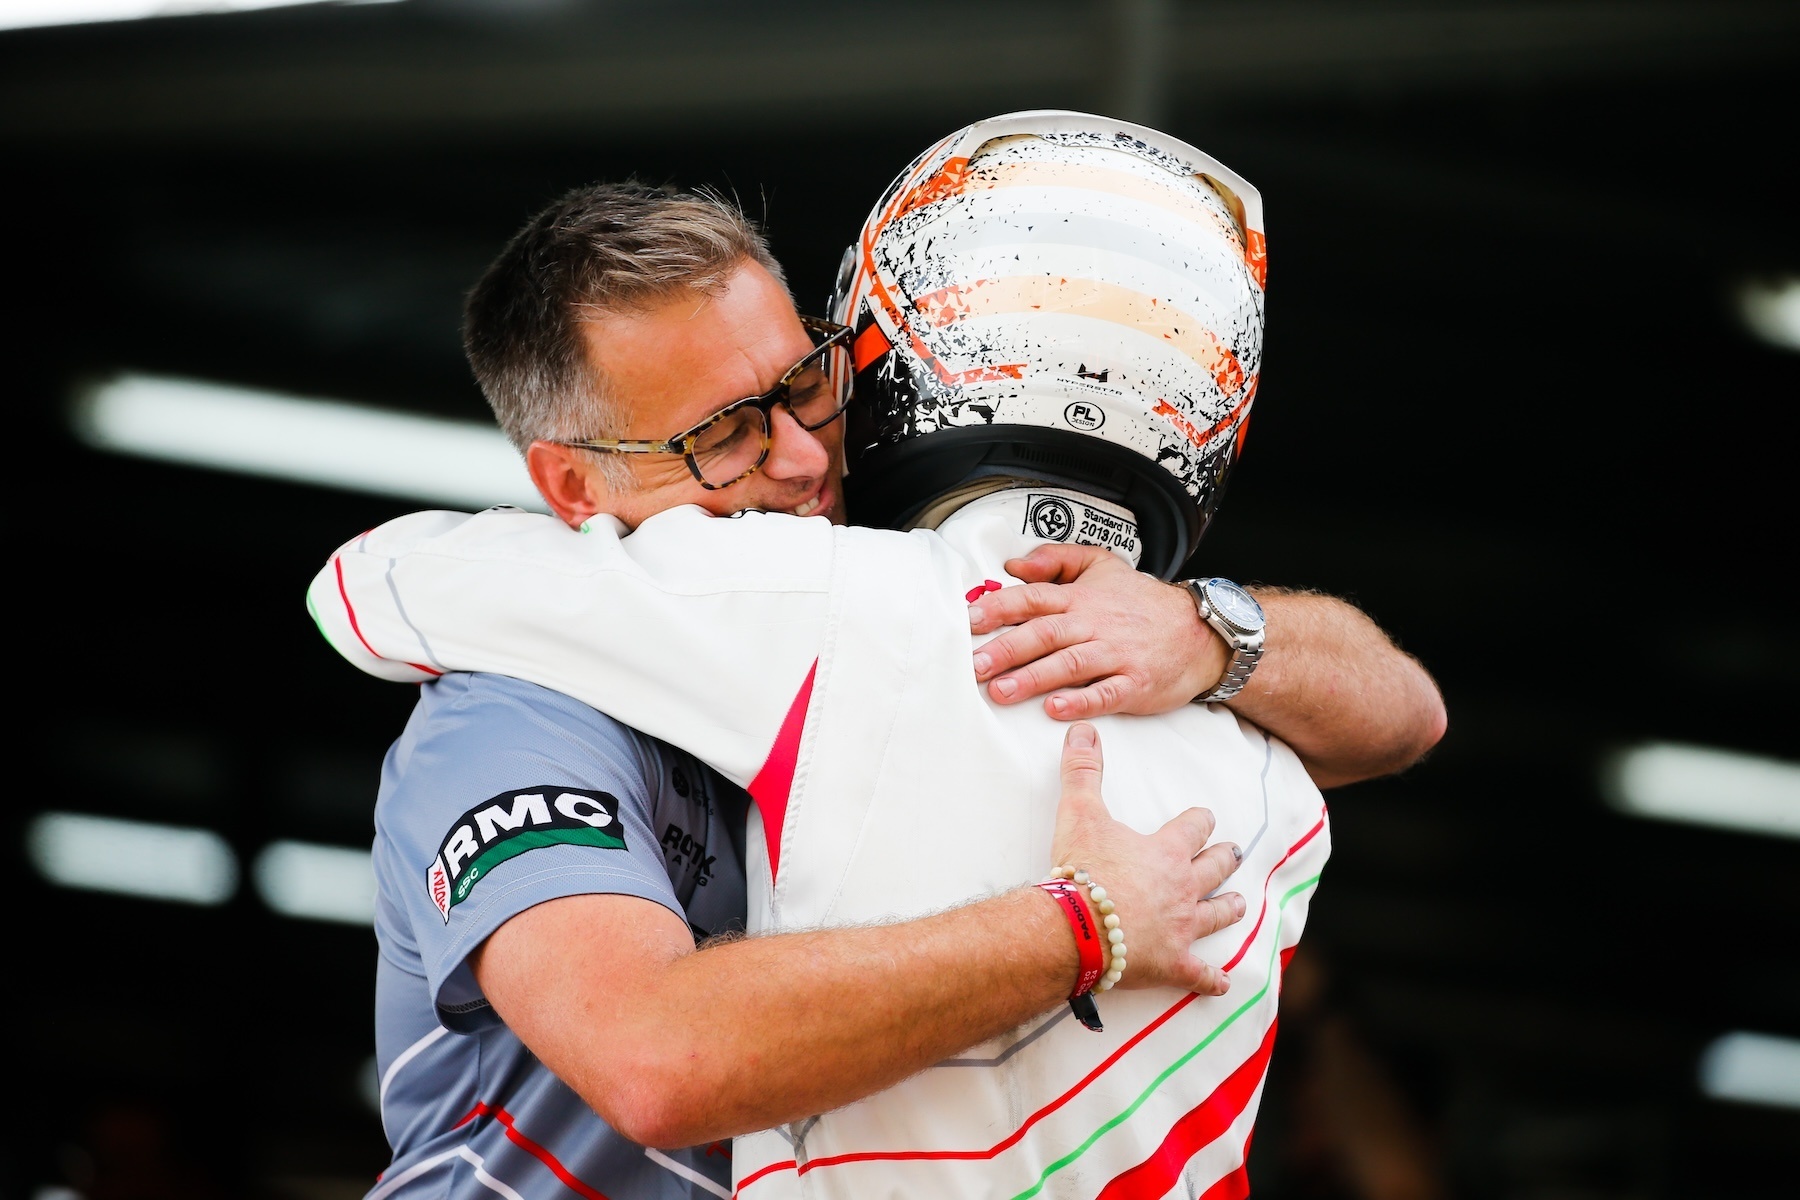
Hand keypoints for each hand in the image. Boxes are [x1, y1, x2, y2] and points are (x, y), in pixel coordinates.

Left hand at [969, 543, 1227, 718]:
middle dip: (1006, 650)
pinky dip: (1080, 702)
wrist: (1200, 630)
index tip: (968, 620)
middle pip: (1044, 634)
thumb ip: (1057, 559)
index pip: (1032, 599)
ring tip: (1001, 691)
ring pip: (1069, 665)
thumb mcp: (1103, 565)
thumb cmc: (1141, 603)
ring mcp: (1115, 654)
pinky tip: (1055, 710)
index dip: (999, 608)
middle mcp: (1094, 624)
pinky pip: (1105, 694)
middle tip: (972, 666)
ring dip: (1033, 678)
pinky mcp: (1135, 683)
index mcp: (1081, 598)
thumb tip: (1014, 565)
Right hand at [1050, 722, 1245, 994]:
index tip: (1206, 817)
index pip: (1193, 828)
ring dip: (1228, 908)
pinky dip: (1211, 979)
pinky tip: (1222, 982)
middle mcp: (1182, 888)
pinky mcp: (1172, 964)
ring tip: (1238, 904)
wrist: (1076, 927)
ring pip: (1215, 915)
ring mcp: (1181, 928)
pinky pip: (1199, 974)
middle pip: (1213, 869)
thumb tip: (1082, 728)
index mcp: (1165, 851)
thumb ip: (1082, 770)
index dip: (1200, 821)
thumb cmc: (1081, 870)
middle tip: (1235, 853)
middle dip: (1224, 859)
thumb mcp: (1078, 812)